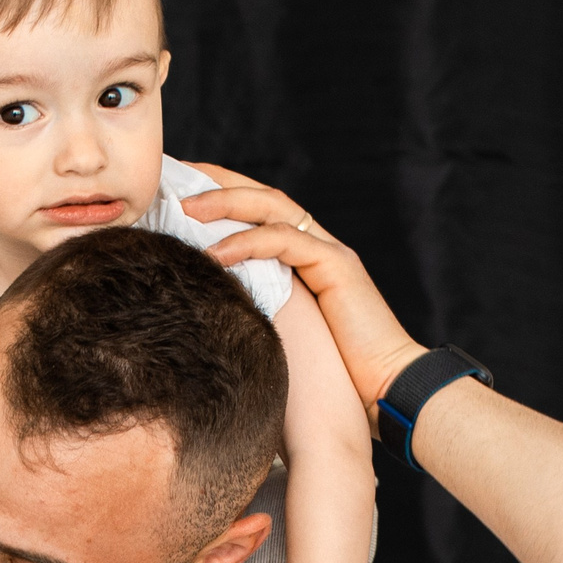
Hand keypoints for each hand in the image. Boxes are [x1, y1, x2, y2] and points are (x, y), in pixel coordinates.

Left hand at [175, 162, 428, 410]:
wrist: (386, 386)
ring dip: (227, 203)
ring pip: (273, 208)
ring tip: (186, 209)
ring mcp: (329, 251)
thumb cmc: (332, 372)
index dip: (220, 193)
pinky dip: (248, 243)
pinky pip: (285, 242)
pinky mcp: (337, 267)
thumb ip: (252, 311)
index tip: (177, 191)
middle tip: (176, 176)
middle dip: (218, 183)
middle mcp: (317, 244)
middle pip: (262, 196)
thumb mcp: (279, 333)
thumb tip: (201, 314)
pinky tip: (215, 253)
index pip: (257, 211)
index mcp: (303, 255)